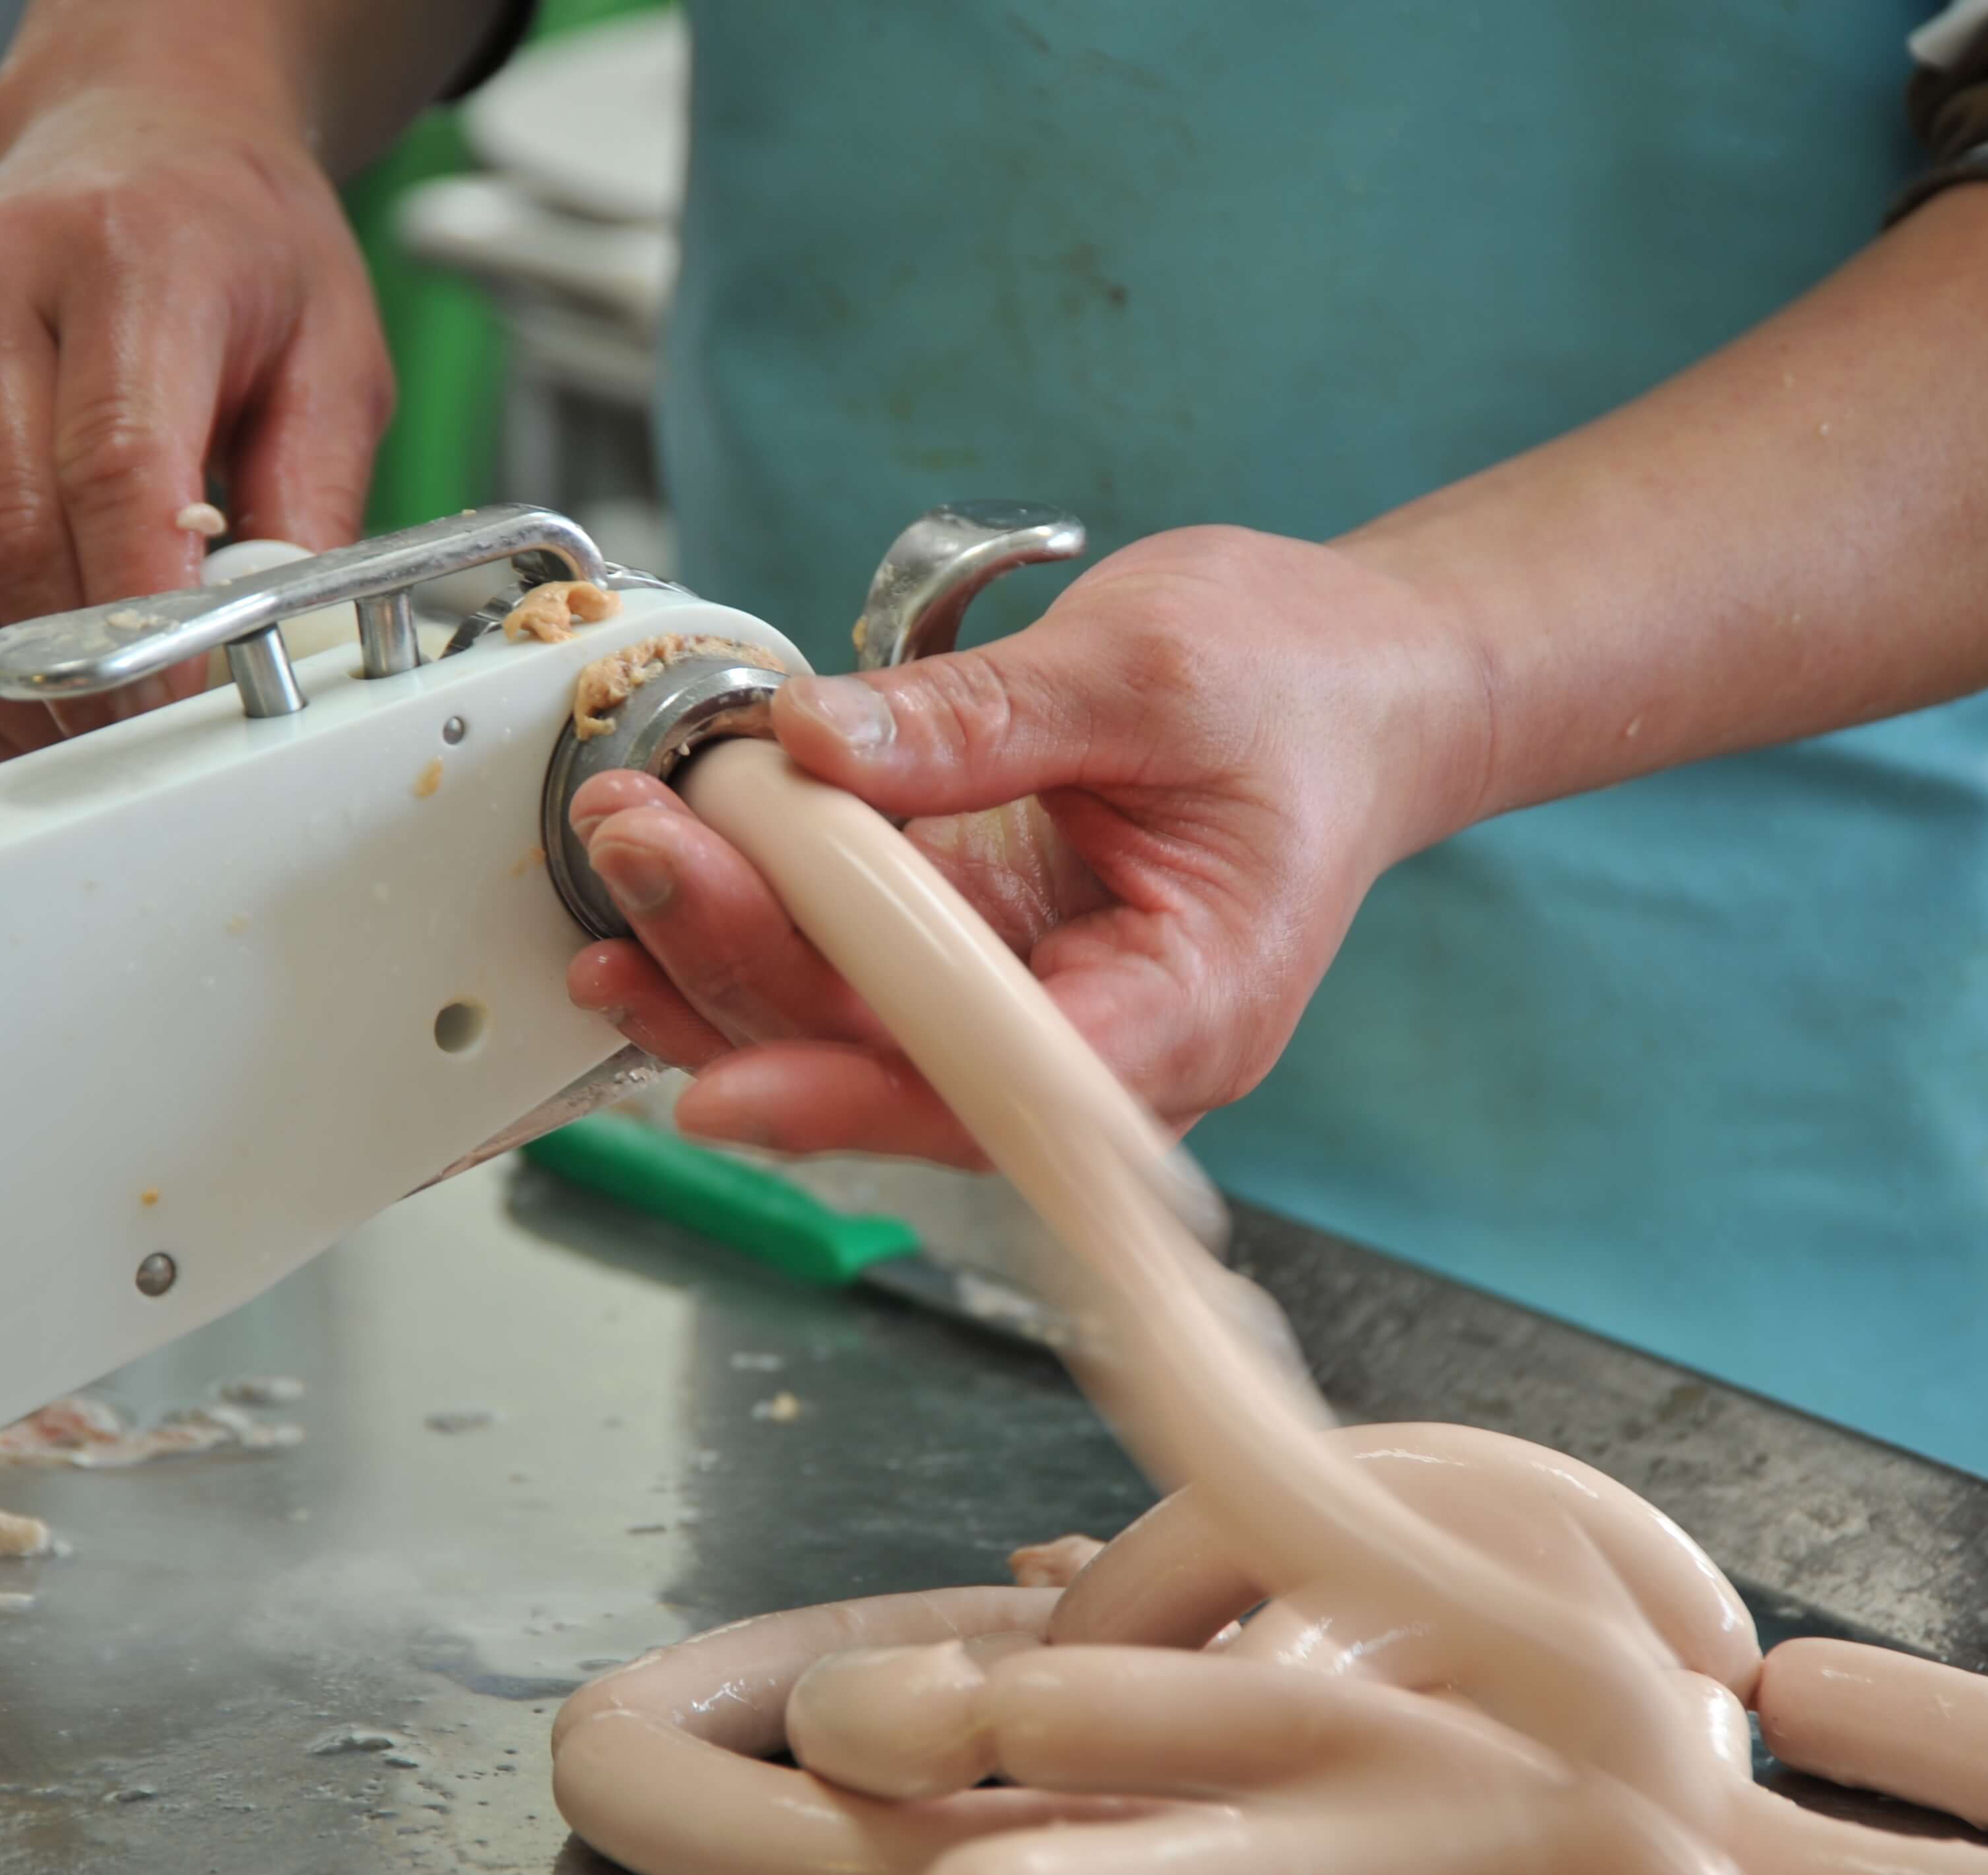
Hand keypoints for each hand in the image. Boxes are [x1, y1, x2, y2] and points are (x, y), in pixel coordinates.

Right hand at [0, 86, 392, 760]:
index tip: (179, 702)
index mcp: (120, 262)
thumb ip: (316, 500)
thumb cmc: (231, 249)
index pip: (111, 472)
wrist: (136, 154)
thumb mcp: (333, 355)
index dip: (144, 616)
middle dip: (80, 675)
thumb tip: (279, 634)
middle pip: (8, 545)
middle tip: (144, 734)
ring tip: (79, 725)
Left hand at [564, 525, 1485, 1161]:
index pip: (1004, 1087)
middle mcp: (1109, 1039)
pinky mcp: (989, 955)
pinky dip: (764, 923)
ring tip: (623, 859)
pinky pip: (858, 971)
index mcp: (1191, 1001)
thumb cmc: (1301, 684)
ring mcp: (1041, 1002)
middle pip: (896, 1061)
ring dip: (725, 953)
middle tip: (635, 853)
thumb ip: (980, 716)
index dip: (857, 1094)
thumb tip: (815, 740)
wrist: (1364, 679)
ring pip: (855, 1031)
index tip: (727, 1081)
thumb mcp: (1149, 667)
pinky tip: (676, 879)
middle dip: (744, 967)